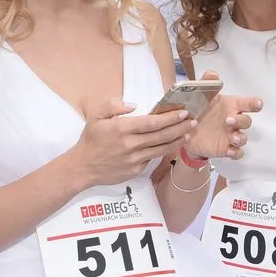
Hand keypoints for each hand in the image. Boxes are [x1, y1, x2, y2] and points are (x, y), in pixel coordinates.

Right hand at [72, 98, 196, 186]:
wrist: (83, 167)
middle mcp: (131, 144)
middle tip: (192, 121)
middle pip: (162, 136)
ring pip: (161, 149)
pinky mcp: (135, 170)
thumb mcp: (96, 116)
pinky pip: (152, 159)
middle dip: (179, 128)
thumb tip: (134, 105)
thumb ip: (113, 105)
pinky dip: (162, 152)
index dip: (170, 118)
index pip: (152, 122)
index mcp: (122, 129)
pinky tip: (170, 145)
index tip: (182, 112)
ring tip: (187, 134)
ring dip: (176, 141)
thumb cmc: (91, 139)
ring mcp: (134, 159)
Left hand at [184, 71, 259, 159]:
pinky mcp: (226, 148)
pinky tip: (230, 151)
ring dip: (240, 138)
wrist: (185, 131)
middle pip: (246, 121)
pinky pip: (237, 153)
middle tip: (228, 120)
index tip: (258, 103)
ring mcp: (230, 135)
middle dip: (241, 121)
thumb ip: (206, 83)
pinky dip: (236, 153)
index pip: (246, 103)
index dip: (254, 103)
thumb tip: (212, 74)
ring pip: (243, 138)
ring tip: (233, 138)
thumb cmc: (198, 110)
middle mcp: (233, 121)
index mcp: (230, 106)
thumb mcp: (200, 95)